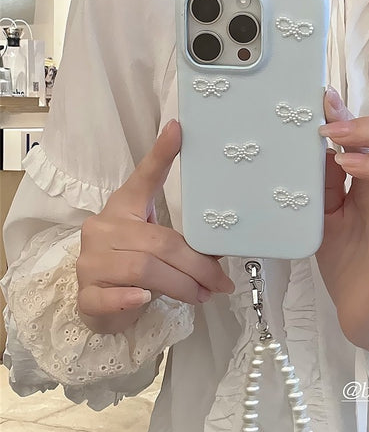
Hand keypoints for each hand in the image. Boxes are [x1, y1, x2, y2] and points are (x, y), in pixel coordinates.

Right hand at [76, 119, 234, 333]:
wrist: (99, 303)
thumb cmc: (132, 269)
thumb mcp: (156, 247)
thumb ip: (180, 242)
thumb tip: (220, 247)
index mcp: (123, 210)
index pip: (142, 179)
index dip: (160, 155)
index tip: (178, 129)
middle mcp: (102, 229)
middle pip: (158, 242)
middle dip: (197, 265)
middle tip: (219, 281)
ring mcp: (90, 261)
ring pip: (144, 269)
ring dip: (181, 285)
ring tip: (201, 295)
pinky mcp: (86, 293)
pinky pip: (109, 296)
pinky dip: (131, 299)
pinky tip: (145, 299)